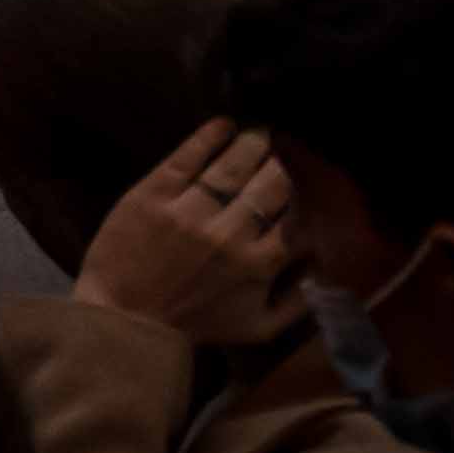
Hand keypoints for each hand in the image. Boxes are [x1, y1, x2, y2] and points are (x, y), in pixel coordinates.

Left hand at [72, 117, 297, 347]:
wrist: (127, 320)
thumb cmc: (197, 324)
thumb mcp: (258, 328)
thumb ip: (298, 301)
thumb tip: (326, 268)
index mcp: (259, 263)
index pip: (298, 218)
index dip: (308, 197)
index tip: (311, 182)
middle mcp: (229, 233)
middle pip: (271, 184)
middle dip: (284, 165)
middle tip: (287, 150)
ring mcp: (190, 211)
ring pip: (232, 166)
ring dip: (253, 144)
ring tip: (260, 134)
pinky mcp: (153, 194)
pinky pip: (186, 157)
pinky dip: (208, 136)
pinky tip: (223, 124)